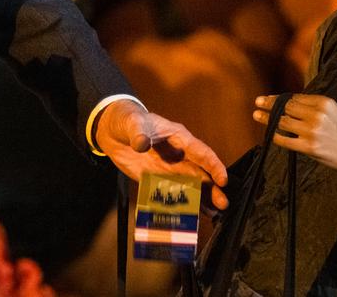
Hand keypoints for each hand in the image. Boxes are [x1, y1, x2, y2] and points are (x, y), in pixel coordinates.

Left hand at [95, 100, 228, 209]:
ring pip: (191, 185)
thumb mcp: (133, 122)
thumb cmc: (129, 120)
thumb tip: (141, 144)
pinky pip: (172, 194)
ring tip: (216, 214)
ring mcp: (169, 169)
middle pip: (201, 173)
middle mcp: (179, 155)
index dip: (213, 166)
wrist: (113, 131)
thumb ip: (138, 133)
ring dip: (203, 199)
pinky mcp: (156, 180)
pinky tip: (192, 216)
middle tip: (223, 203)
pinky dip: (181, 204)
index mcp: (179, 138)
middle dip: (212, 188)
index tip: (223, 179)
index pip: (201, 152)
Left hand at [253, 94, 336, 195]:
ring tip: (257, 115)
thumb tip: (288, 106)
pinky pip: (285, 139)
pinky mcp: (310, 147)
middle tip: (257, 103)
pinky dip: (275, 136)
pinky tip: (270, 134)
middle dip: (269, 105)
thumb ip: (313, 108)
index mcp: (324, 102)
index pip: (294, 98)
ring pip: (283, 121)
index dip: (278, 98)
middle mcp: (317, 114)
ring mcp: (313, 131)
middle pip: (286, 107)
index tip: (266, 98)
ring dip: (267, 119)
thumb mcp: (333, 112)